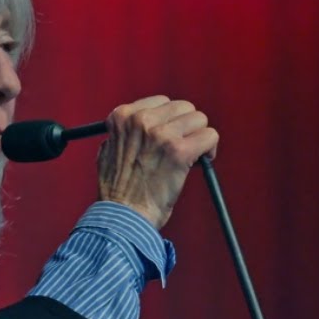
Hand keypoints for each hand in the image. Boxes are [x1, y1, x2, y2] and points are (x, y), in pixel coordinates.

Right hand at [96, 96, 218, 228]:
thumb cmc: (116, 190)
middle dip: (187, 127)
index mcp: (122, 116)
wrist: (123, 216)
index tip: (170, 136)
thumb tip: (143, 126)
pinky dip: (210, 149)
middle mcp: (140, 120)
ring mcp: (161, 134)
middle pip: (182, 107)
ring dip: (199, 137)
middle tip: (186, 146)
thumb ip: (124, 134)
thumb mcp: (108, 150)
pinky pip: (209, 136)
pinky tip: (202, 161)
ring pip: (199, 119)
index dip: (169, 121)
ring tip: (193, 155)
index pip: (161, 102)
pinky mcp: (179, 151)